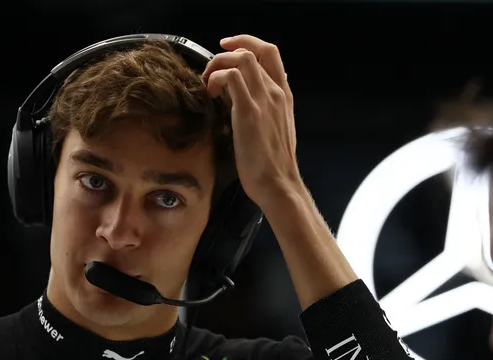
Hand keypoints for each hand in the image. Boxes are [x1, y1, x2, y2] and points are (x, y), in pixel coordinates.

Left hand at [202, 35, 300, 208]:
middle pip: (252, 51)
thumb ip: (262, 108)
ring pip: (241, 59)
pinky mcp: (249, 112)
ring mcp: (265, 100)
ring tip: (208, 84)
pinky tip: (210, 93)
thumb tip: (236, 97)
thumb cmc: (273, 163)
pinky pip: (231, 78)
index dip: (247, 42)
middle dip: (225, 53)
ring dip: (218, 64)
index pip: (270, 53)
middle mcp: (277, 93)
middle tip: (210, 69)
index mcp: (284, 95)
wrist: (278, 183)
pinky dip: (216, 78)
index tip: (228, 47)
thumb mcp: (272, 128)